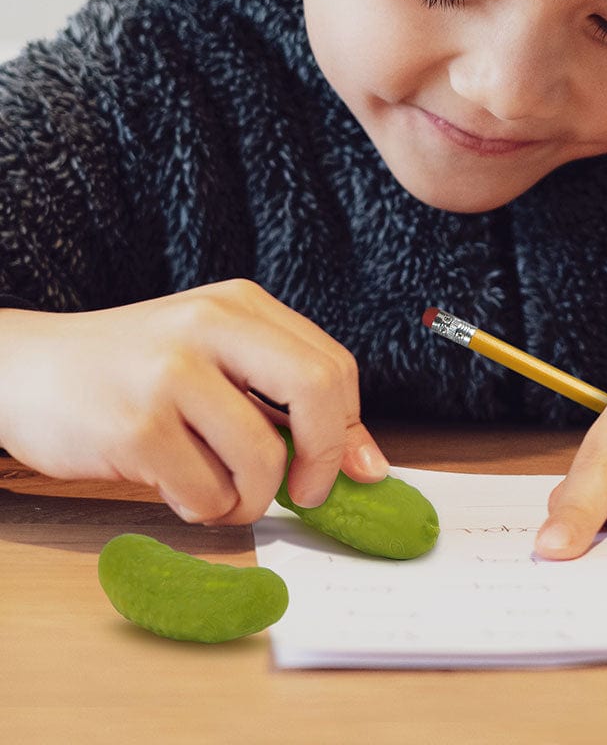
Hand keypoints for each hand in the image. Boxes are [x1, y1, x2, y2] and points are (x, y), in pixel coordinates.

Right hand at [0, 279, 387, 524]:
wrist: (24, 370)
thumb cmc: (134, 372)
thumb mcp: (214, 360)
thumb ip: (283, 399)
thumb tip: (365, 465)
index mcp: (240, 304)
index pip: (333, 366)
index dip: (349, 428)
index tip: (348, 468)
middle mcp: (210, 325)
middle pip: (317, 392)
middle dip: (324, 459)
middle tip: (307, 494)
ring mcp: (171, 372)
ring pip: (262, 459)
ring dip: (251, 499)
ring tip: (220, 494)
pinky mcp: (136, 425)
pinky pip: (206, 492)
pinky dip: (204, 508)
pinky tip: (178, 489)